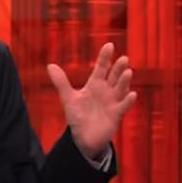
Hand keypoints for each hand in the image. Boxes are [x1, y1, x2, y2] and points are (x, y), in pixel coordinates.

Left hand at [47, 42, 136, 159]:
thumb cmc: (78, 115)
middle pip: (113, 76)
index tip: (109, 45)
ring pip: (120, 89)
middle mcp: (106, 91)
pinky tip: (132, 94)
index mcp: (95, 85)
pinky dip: (128, 101)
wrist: (83, 137)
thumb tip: (50, 65)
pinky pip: (123, 106)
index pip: (101, 68)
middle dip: (118, 68)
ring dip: (124, 81)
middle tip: (123, 58)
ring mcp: (112, 102)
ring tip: (127, 71)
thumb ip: (61, 82)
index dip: (105, 57)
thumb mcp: (68, 97)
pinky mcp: (115, 115)